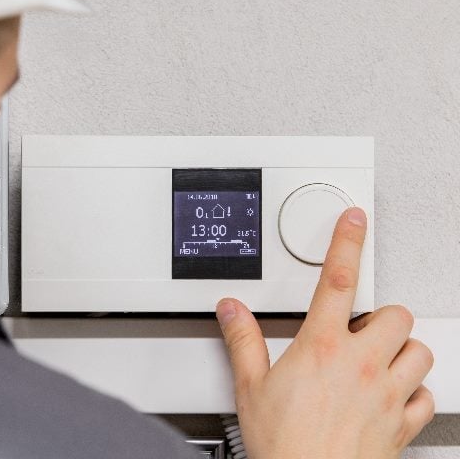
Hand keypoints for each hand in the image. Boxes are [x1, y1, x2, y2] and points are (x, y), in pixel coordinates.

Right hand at [216, 207, 433, 458]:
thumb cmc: (283, 444)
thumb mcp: (250, 387)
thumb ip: (242, 340)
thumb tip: (231, 309)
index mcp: (321, 347)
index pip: (337, 279)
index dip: (346, 242)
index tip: (354, 221)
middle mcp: (361, 364)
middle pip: (395, 314)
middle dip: (380, 315)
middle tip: (360, 328)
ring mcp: (386, 394)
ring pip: (420, 350)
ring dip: (402, 349)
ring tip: (378, 357)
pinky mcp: (402, 425)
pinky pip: (426, 397)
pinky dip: (414, 391)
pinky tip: (394, 395)